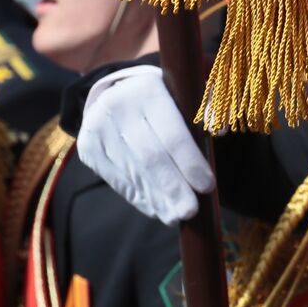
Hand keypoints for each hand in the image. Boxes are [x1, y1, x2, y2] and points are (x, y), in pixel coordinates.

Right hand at [75, 65, 213, 224]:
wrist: (115, 93)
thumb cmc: (163, 98)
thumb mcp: (186, 93)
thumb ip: (207, 107)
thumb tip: (218, 130)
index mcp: (148, 90)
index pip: (172, 134)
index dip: (190, 163)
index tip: (207, 186)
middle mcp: (118, 107)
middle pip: (151, 158)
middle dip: (174, 188)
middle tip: (191, 211)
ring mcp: (98, 128)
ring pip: (133, 172)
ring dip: (157, 199)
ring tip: (176, 216)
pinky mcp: (88, 148)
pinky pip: (117, 180)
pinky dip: (140, 197)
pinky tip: (156, 209)